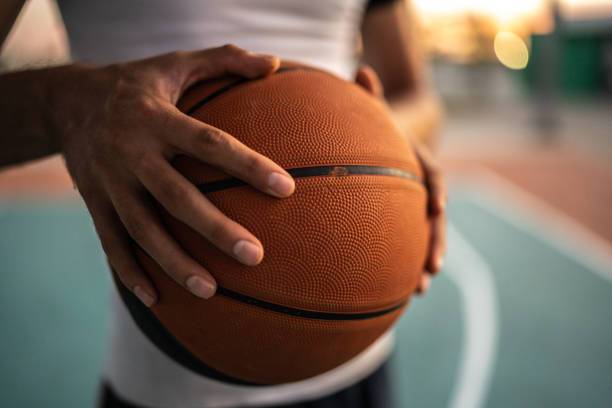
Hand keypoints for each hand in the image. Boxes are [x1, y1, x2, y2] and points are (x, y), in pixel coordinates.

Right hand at [48, 45, 294, 306]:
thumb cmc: (137, 84)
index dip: (246, 164)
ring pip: (142, 229)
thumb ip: (224, 60)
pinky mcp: (93, 204)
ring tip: (211, 292)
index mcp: (156, 117)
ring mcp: (108, 182)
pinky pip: (110, 244)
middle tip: (255, 256)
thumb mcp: (175, 63)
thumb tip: (275, 63)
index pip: (208, 142)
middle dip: (215, 228)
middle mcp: (131, 152)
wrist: (66, 102)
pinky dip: (130, 273)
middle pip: (176, 196)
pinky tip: (156, 300)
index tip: (285, 188)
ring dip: (174, 263)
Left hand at [355, 65, 445, 294]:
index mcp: (417, 161)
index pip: (432, 173)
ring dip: (425, 263)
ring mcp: (414, 210)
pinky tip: (400, 294)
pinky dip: (407, 269)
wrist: (389, 146)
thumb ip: (370, 98)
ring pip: (425, 239)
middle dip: (435, 241)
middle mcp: (420, 188)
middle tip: (433, 266)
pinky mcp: (403, 224)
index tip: (437, 205)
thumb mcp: (374, 114)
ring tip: (420, 289)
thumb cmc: (377, 131)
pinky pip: (408, 247)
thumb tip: (361, 71)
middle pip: (435, 217)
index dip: (436, 187)